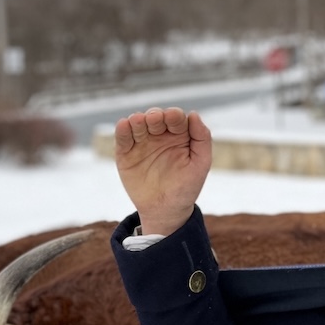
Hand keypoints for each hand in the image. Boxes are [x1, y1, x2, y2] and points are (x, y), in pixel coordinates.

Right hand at [114, 107, 211, 235]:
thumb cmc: (186, 187)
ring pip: (137, 123)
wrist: (165, 211)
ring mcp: (142, 143)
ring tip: (139, 121)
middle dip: (155, 115)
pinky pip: (123, 137)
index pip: (175, 118)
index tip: (173, 117)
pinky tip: (125, 125)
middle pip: (155, 117)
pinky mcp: (125, 153)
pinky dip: (122, 130)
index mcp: (179, 135)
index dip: (174, 115)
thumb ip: (202, 138)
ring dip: (138, 119)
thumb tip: (193, 114)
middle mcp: (160, 135)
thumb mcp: (201, 164)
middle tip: (154, 119)